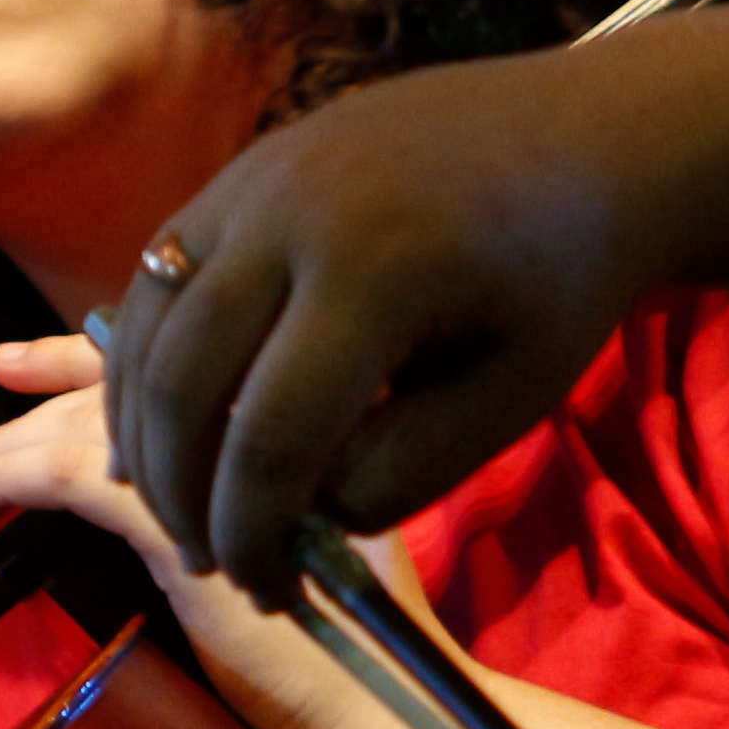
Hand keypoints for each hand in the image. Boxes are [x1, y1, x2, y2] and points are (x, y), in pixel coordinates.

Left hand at [0, 337, 435, 728]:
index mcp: (294, 408)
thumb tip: (140, 465)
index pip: (175, 359)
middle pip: (125, 388)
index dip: (86, 357)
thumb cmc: (343, 644)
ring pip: (95, 429)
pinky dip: (18, 480)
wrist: (386, 710)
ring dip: (9, 447)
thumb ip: (234, 483)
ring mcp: (234, 455)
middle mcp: (265, 411)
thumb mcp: (289, 538)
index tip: (18, 366)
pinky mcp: (195, 516)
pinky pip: (81, 480)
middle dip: (35, 404)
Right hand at [93, 49, 674, 604]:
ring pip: (146, 330)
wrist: (587, 136)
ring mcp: (250, 182)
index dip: (252, 532)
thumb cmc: (561, 279)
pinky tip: (161, 429)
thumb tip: (297, 516)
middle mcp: (287, 213)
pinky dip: (141, 365)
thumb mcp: (510, 398)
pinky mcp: (236, 174)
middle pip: (183, 383)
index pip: (269, 435)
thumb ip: (401, 473)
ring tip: (179, 507)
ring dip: (143, 434)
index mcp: (375, 271)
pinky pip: (155, 281)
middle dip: (182, 494)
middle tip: (214, 562)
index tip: (270, 592)